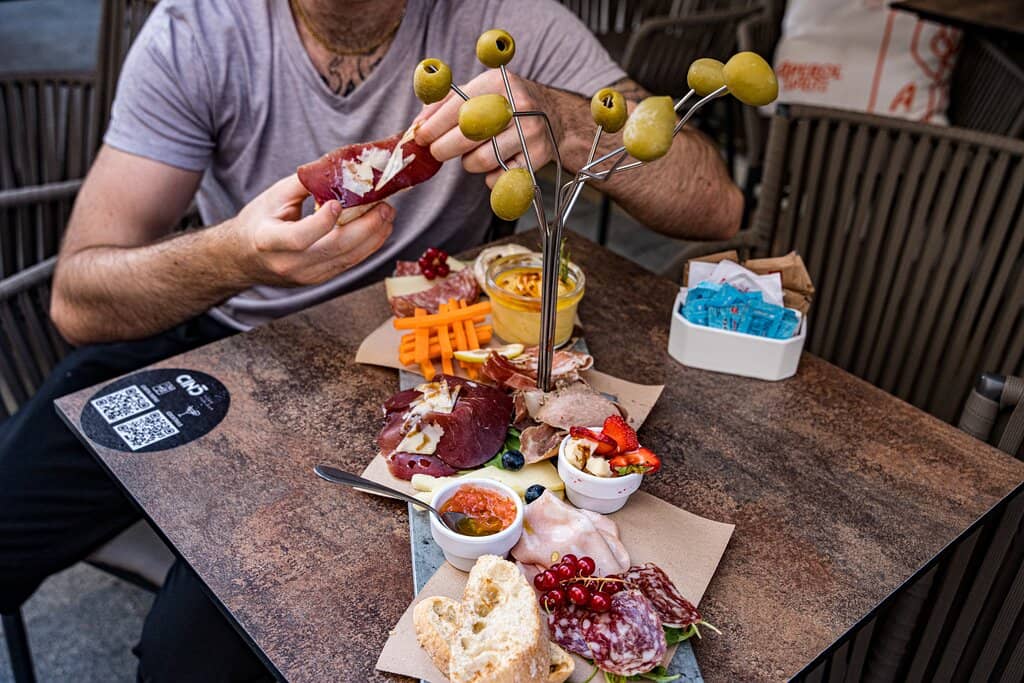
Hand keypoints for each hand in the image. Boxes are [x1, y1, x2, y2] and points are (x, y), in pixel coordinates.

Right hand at [227, 174, 393, 286]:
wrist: (244, 259)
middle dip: (365, 228)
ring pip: (347, 259)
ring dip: (373, 237)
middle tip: (384, 207)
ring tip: (387, 215)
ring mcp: (306, 275)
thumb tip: (340, 168)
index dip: (322, 223)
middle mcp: (289, 264)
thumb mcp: (273, 197)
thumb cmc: (258, 222)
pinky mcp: (319, 279)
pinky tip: (379, 229)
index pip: (300, 238)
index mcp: (269, 241)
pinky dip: (367, 246)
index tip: (340, 203)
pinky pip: (348, 263)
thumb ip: (305, 184)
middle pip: (334, 250)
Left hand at [414, 70, 562, 186]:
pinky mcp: (536, 158)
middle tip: (435, 152)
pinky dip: (489, 176)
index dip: (433, 126)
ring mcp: (529, 133)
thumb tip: (418, 124)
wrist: (555, 115)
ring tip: (470, 154)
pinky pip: (498, 177)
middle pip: (467, 136)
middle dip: (443, 148)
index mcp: (498, 83)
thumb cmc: (506, 103)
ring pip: (480, 160)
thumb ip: (447, 103)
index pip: (457, 108)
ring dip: (467, 162)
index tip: (420, 137)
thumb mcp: (481, 90)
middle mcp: (517, 106)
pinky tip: (494, 164)